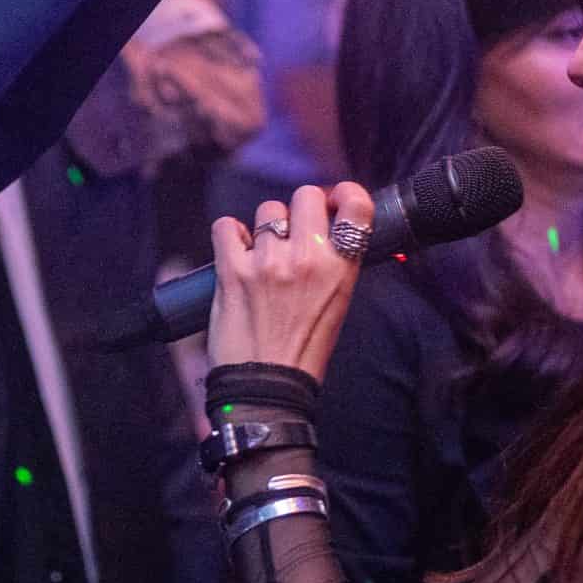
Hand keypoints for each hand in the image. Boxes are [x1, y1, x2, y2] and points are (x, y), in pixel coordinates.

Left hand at [205, 181, 372, 379]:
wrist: (266, 388)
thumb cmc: (302, 350)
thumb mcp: (336, 304)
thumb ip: (334, 263)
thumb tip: (327, 228)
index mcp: (341, 269)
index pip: (356, 205)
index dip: (343, 194)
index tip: (333, 202)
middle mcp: (308, 259)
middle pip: (305, 195)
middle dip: (298, 209)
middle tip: (291, 232)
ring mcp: (269, 263)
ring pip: (267, 210)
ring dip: (264, 228)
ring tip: (261, 255)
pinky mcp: (233, 271)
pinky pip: (227, 226)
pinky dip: (229, 236)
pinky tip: (235, 254)